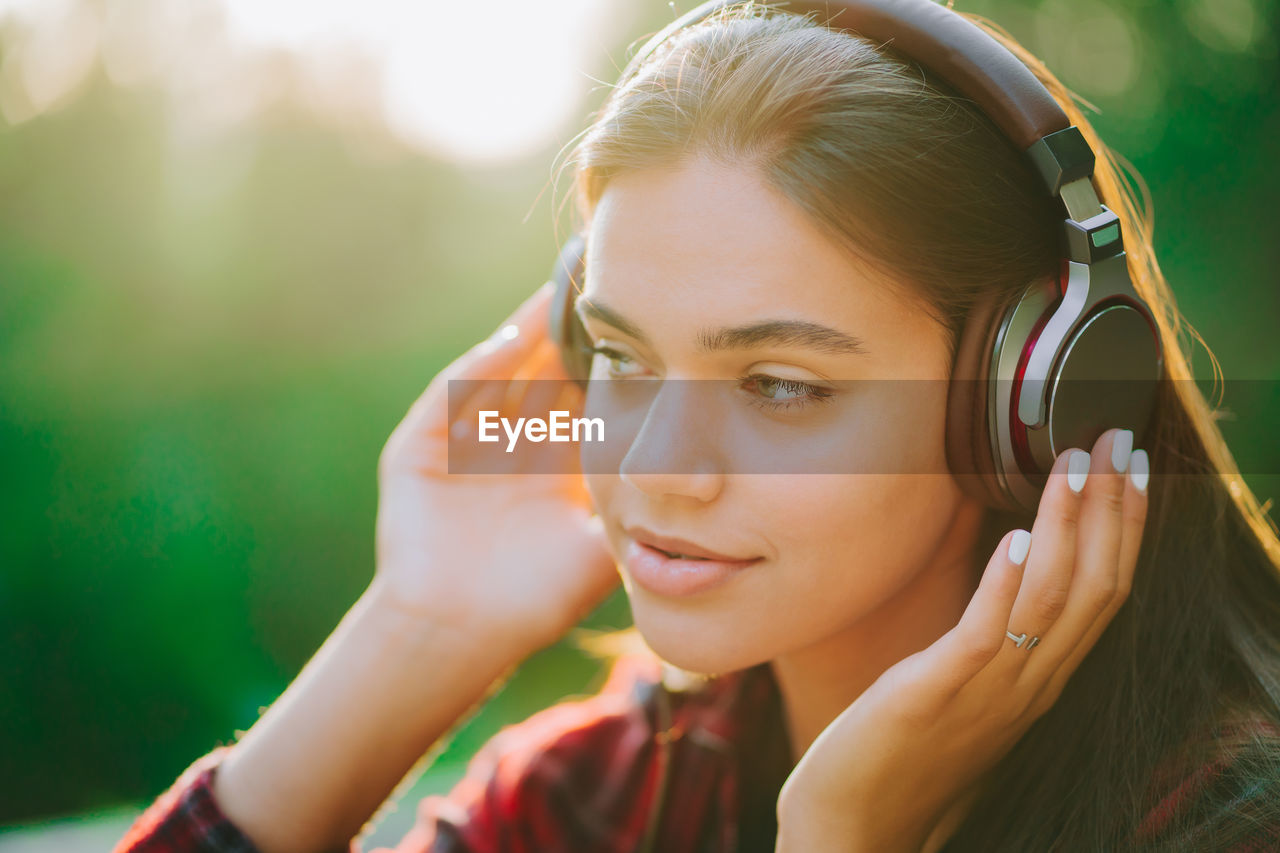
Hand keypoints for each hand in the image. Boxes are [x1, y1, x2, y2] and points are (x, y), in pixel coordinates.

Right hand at [373, 281, 618, 650]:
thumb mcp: (599, 550)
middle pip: (543, 377)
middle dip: (570, 338)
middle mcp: (509, 449)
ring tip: (559, 295)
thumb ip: (636, 515)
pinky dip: (479, 368)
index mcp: (552, 470)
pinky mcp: (420, 450)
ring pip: (501, 375)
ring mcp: (463, 446)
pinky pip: (451, 397)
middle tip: (603, 292)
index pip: (582, 404)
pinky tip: (511, 342)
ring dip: (529, 336)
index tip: (641, 333)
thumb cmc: (534, 601)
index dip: (608, 371)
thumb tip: (695, 484)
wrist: (462, 635)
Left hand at [776, 428, 1149, 852]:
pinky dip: (1005, 586)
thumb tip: (1004, 565)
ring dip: (1068, 529)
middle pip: (1094, 590)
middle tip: (1116, 443)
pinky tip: (1015, 540)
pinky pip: (984, 636)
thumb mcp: (963, 684)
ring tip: (1074, 467)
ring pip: (1051, 603)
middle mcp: (1027, 684)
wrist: (856, 822)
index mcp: (1038, 678)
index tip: (1129, 470)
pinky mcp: (936, 695)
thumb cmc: (905, 747)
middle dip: (1111, 512)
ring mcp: (987, 692)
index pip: (1103, 596)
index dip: (1124, 530)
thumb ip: (991, 636)